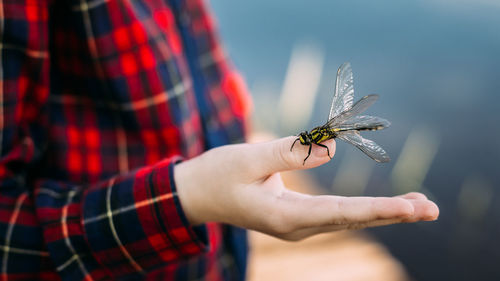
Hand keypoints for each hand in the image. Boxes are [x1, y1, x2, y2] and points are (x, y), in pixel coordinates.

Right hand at [174, 136, 438, 240]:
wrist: (197, 195)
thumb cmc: (217, 174)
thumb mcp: (248, 157)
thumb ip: (289, 151)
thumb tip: (331, 148)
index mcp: (283, 216)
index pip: (340, 212)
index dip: (377, 208)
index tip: (411, 208)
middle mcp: (296, 227)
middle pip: (352, 219)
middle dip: (392, 214)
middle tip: (431, 209)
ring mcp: (297, 225)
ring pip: (348, 218)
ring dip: (384, 212)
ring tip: (420, 205)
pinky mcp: (297, 218)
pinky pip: (338, 214)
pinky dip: (365, 209)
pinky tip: (385, 206)